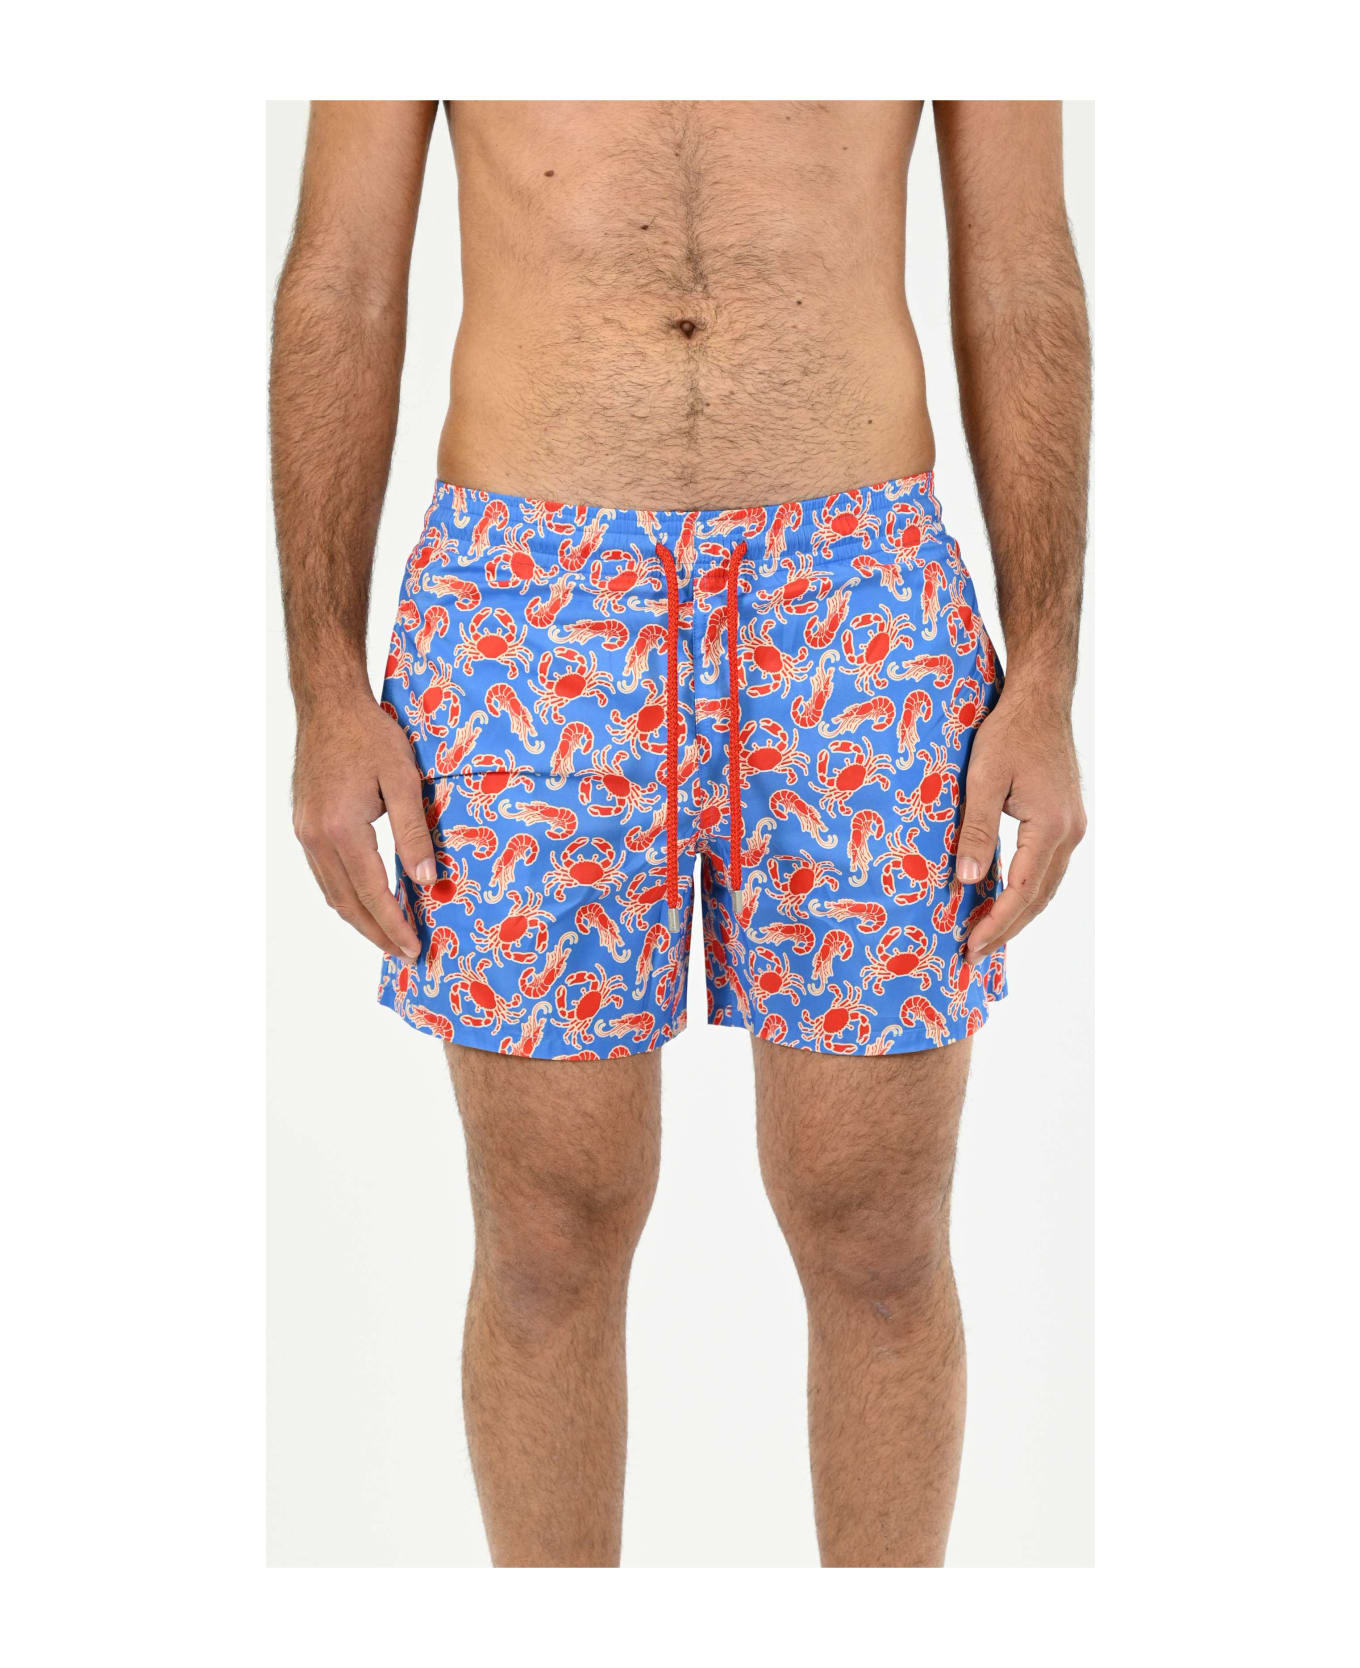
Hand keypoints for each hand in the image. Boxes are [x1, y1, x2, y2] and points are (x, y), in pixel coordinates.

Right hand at [292, 695, 435, 961]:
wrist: (328, 704)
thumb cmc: (371, 734)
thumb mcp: (404, 779)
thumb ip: (414, 833)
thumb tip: (427, 881)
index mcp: (341, 829)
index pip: (372, 893)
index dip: (394, 925)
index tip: (414, 950)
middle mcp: (316, 837)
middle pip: (347, 903)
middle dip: (377, 933)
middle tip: (405, 955)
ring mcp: (305, 833)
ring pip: (332, 892)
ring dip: (360, 919)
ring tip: (389, 937)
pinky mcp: (304, 826)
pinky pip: (325, 874)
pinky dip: (346, 896)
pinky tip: (367, 901)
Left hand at [954, 688, 1085, 966]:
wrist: (1041, 699)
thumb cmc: (1008, 732)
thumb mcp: (982, 779)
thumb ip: (977, 831)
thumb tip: (967, 880)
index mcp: (1050, 826)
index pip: (1022, 891)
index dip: (996, 923)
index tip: (971, 946)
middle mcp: (1070, 832)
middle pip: (1039, 898)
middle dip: (1005, 929)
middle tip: (973, 956)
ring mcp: (1072, 826)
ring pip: (1047, 886)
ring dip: (1017, 914)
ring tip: (986, 937)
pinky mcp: (1066, 819)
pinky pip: (1047, 868)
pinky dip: (1027, 891)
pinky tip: (1005, 900)